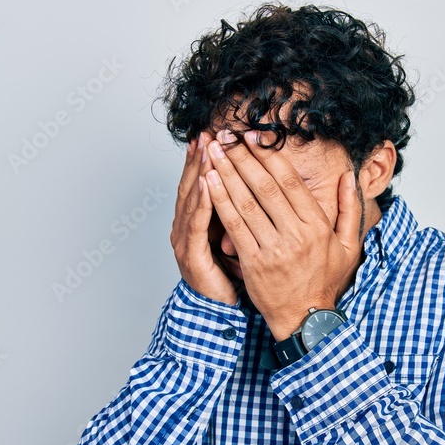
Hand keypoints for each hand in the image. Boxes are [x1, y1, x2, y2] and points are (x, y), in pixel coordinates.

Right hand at [170, 131, 238, 306]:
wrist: (217, 312)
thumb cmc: (230, 276)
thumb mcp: (237, 238)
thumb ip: (241, 213)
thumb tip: (258, 187)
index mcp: (199, 222)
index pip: (204, 183)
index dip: (210, 159)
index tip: (219, 134)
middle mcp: (188, 227)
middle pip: (194, 185)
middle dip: (202, 158)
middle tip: (210, 132)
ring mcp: (186, 241)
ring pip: (192, 200)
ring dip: (200, 173)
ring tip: (208, 149)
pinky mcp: (192, 257)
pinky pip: (197, 227)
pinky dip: (201, 204)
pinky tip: (208, 185)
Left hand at [203, 129, 362, 339]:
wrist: (306, 319)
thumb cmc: (325, 280)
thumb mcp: (348, 245)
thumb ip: (350, 209)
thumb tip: (348, 177)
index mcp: (318, 226)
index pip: (290, 181)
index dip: (269, 155)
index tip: (253, 136)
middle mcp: (296, 235)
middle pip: (264, 186)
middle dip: (242, 156)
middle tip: (226, 134)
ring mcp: (273, 249)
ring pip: (245, 202)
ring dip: (226, 172)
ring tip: (212, 149)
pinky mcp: (253, 263)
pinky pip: (233, 226)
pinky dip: (220, 201)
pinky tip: (209, 182)